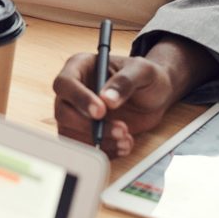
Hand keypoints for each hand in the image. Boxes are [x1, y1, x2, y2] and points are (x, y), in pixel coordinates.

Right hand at [53, 53, 183, 155]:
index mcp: (80, 66)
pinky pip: (83, 147)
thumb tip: (107, 99)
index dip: (79, 99)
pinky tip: (123, 145)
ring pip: (71, 133)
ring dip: (98, 141)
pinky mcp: (84, 132)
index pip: (65, 83)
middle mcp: (74, 90)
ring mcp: (76, 113)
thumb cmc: (146, 77)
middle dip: (90, 127)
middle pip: (63, 113)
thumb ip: (125, 82)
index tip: (101, 112)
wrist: (155, 97)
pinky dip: (104, 151)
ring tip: (126, 138)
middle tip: (121, 129)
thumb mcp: (142, 71)